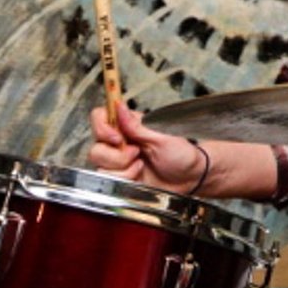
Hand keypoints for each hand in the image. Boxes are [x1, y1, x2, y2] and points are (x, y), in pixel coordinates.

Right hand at [88, 103, 204, 192]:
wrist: (190, 179)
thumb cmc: (182, 154)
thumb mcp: (161, 137)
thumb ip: (136, 125)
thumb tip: (119, 107)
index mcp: (128, 126)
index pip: (100, 118)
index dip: (102, 128)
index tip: (117, 138)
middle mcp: (119, 143)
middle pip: (96, 147)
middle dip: (118, 154)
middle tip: (137, 153)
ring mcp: (118, 162)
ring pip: (100, 166)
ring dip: (123, 168)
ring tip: (141, 165)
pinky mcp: (120, 179)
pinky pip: (109, 180)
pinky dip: (125, 179)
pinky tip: (138, 175)